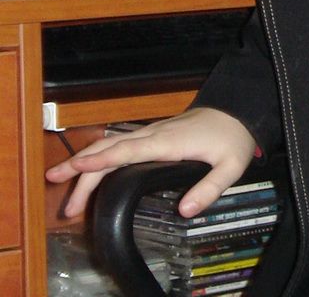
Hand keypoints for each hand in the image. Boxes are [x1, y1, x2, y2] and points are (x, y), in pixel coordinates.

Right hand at [45, 107, 256, 218]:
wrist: (237, 111)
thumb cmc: (232, 138)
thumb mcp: (229, 166)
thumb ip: (209, 189)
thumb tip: (184, 211)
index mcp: (169, 142)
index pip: (129, 150)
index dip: (102, 160)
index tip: (76, 167)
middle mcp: (155, 135)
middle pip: (109, 148)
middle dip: (80, 166)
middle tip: (57, 189)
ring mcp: (152, 133)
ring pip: (110, 145)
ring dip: (85, 162)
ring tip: (62, 184)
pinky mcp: (153, 136)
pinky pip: (119, 145)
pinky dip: (99, 157)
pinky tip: (88, 171)